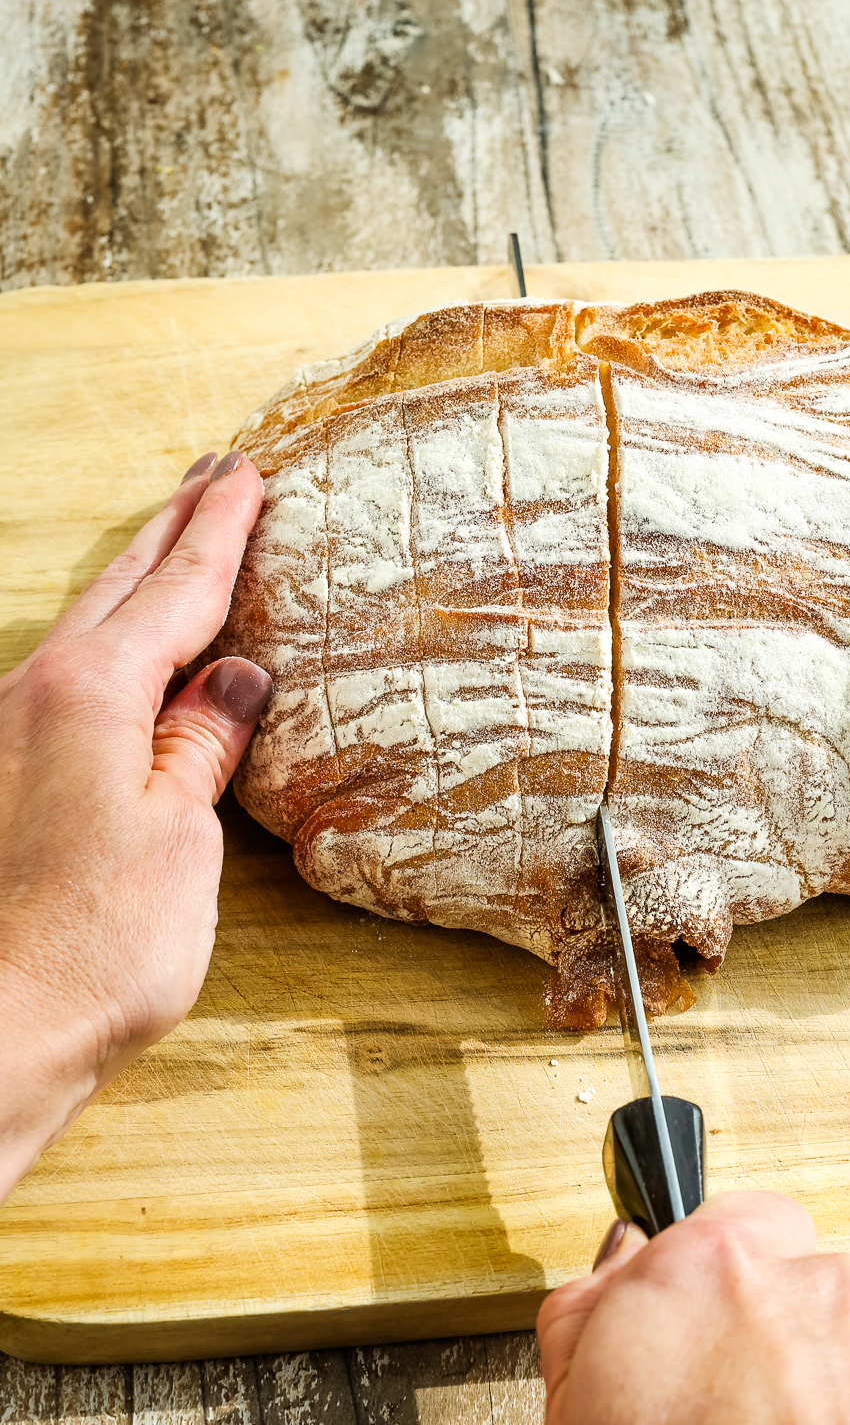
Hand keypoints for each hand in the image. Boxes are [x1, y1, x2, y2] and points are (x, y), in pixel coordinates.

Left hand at [0, 450, 267, 1201]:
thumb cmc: (93, 948)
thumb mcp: (179, 839)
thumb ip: (202, 746)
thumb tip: (236, 679)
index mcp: (91, 692)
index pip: (178, 591)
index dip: (222, 532)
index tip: (249, 476)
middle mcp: (32, 694)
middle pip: (119, 589)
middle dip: (172, 529)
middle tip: (212, 477)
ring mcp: (0, 733)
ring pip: (80, 626)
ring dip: (132, 579)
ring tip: (170, 546)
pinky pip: (57, 675)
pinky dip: (102, 641)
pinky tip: (114, 656)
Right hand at [537, 1193, 849, 1424]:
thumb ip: (583, 1327)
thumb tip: (600, 1289)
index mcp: (709, 1268)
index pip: (703, 1221)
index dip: (679, 1286)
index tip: (657, 1340)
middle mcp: (810, 1287)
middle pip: (773, 1281)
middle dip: (741, 1339)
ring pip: (827, 1347)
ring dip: (798, 1396)